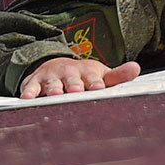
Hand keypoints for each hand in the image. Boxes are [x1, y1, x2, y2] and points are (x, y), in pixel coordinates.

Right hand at [18, 57, 140, 98]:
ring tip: (56, 93)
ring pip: (52, 83)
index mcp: (87, 72)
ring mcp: (52, 77)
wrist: (55, 65)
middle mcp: (69, 73)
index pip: (92, 77)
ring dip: (53, 88)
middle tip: (77, 90)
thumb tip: (137, 68)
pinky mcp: (35, 83)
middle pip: (72, 79)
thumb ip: (118, 75)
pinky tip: (27, 99)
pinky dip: (29, 93)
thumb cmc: (83, 75)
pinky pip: (31, 88)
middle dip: (74, 84)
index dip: (95, 83)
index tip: (98, 88)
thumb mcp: (100, 74)